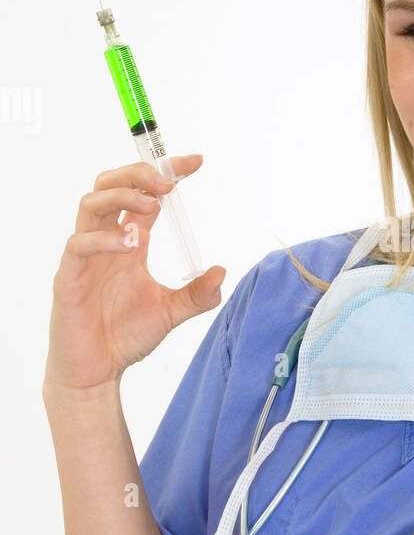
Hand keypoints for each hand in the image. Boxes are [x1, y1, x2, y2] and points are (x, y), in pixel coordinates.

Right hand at [43, 154, 225, 392]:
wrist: (97, 371)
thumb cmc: (125, 336)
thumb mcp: (171, 311)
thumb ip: (198, 294)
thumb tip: (222, 272)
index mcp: (130, 241)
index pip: (143, 193)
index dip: (165, 172)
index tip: (195, 163)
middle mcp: (106, 241)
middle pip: (110, 185)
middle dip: (138, 173)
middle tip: (168, 181)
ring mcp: (85, 257)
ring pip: (90, 204)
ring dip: (121, 197)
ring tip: (150, 206)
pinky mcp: (69, 278)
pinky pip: (79, 246)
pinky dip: (103, 239)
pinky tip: (128, 244)